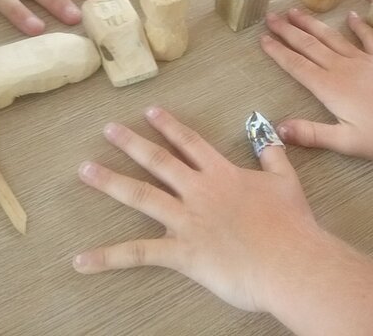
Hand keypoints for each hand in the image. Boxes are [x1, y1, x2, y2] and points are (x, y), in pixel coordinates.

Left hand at [73, 107, 319, 311]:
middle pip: (159, 162)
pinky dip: (108, 258)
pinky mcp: (181, 252)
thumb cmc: (292, 223)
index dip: (169, 126)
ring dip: (111, 182)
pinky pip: (138, 254)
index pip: (190, 143)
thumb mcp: (286, 180)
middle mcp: (199, 191)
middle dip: (132, 142)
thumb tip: (269, 131)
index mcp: (222, 174)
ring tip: (85, 170)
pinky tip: (80, 260)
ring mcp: (187, 220)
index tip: (150, 111)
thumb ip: (272, 153)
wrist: (290, 261)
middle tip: (108, 128)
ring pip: (141, 196)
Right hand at [261, 8, 372, 162]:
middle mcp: (342, 68)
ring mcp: (364, 60)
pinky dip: (359, 26)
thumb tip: (277, 129)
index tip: (262, 38)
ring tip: (296, 11)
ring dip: (312, 24)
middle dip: (288, 31)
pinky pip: (368, 38)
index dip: (278, 52)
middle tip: (270, 16)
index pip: (297, 66)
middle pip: (309, 46)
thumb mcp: (346, 141)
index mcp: (329, 88)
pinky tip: (351, 16)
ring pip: (332, 37)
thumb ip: (311, 133)